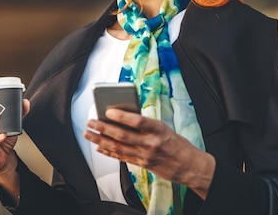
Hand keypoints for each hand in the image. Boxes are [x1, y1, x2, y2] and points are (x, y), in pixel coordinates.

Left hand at [84, 108, 214, 198]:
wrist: (189, 166)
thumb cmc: (177, 144)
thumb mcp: (165, 128)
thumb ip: (146, 124)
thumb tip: (123, 115)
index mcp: (159, 130)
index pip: (138, 121)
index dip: (122, 116)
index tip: (108, 110)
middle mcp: (151, 143)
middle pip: (123, 135)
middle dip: (104, 128)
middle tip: (91, 122)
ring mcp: (146, 156)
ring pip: (118, 147)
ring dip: (101, 140)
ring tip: (89, 134)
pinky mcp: (142, 164)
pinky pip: (122, 157)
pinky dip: (109, 152)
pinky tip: (99, 147)